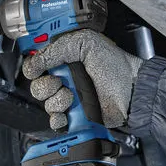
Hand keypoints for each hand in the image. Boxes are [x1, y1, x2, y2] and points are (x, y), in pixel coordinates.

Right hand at [22, 30, 144, 129]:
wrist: (131, 91)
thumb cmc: (116, 66)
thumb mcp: (85, 43)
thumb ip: (57, 49)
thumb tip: (35, 61)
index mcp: (65, 59)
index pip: (37, 63)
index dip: (33, 67)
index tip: (36, 69)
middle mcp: (65, 78)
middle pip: (38, 85)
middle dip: (46, 85)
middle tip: (60, 82)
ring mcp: (69, 98)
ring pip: (46, 104)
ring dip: (57, 100)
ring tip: (73, 96)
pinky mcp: (75, 116)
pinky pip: (56, 122)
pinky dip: (59, 119)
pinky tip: (68, 112)